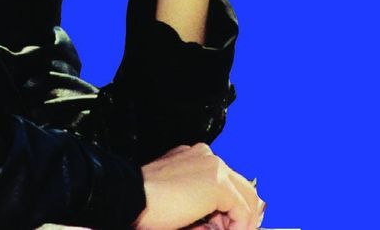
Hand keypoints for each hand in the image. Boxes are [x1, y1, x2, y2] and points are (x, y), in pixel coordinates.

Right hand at [132, 143, 264, 229]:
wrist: (132, 196)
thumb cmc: (144, 202)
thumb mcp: (177, 199)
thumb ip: (199, 205)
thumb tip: (216, 223)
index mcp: (192, 156)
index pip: (224, 181)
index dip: (227, 208)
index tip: (219, 225)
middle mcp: (204, 156)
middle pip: (241, 186)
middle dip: (241, 214)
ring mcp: (213, 166)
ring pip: (247, 197)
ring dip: (241, 221)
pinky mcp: (218, 183)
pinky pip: (244, 210)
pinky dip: (240, 227)